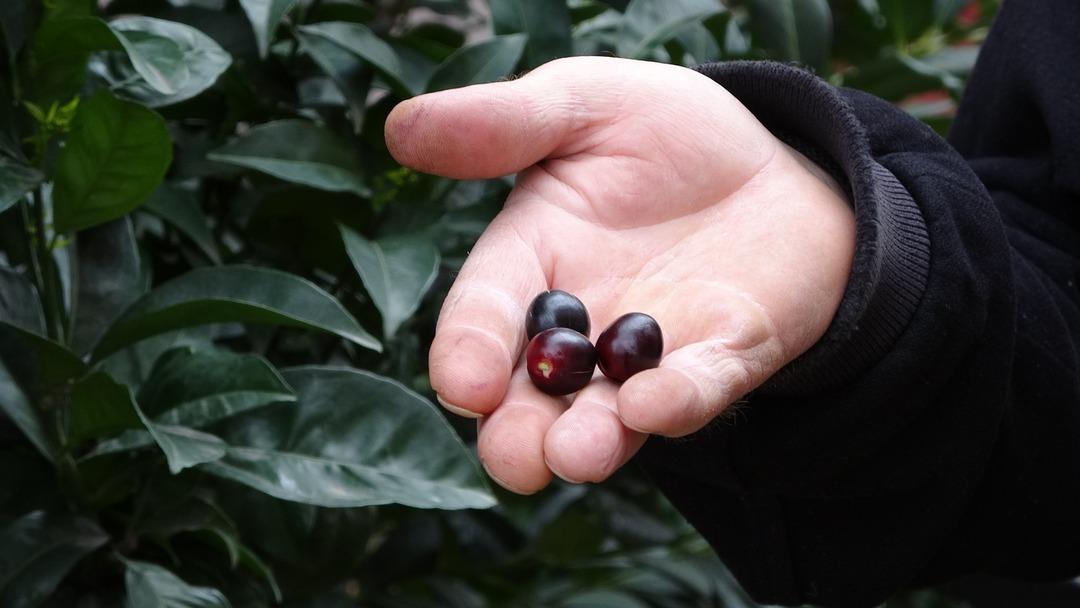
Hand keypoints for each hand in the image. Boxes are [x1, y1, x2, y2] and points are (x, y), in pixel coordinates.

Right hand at [384, 57, 854, 493]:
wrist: (766, 156)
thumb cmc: (660, 131)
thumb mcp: (581, 104)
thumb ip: (503, 124)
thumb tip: (400, 126)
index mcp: (529, 263)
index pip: (484, 316)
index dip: (467, 351)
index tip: (462, 384)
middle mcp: (580, 325)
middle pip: (534, 396)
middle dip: (519, 432)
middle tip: (514, 459)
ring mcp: (652, 353)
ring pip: (610, 414)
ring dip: (591, 439)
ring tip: (575, 456)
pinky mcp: (725, 357)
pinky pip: (702, 388)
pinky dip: (679, 401)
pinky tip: (655, 406)